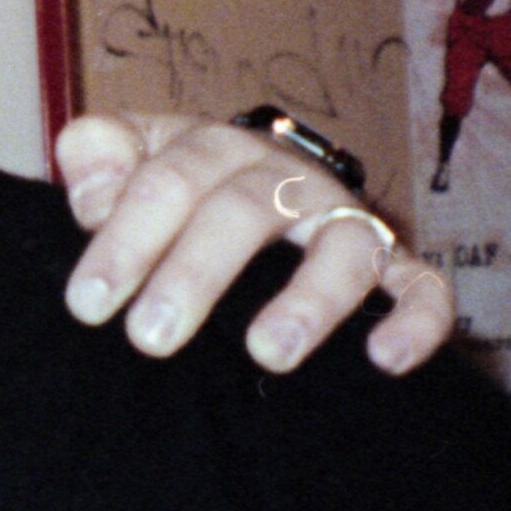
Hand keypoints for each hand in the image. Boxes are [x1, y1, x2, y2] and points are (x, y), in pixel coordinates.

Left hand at [55, 112, 454, 375]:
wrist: (262, 183)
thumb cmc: (180, 188)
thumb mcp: (129, 156)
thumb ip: (98, 156)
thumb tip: (93, 192)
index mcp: (215, 149)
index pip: (167, 182)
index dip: (125, 240)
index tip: (88, 303)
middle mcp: (286, 177)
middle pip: (245, 212)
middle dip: (197, 275)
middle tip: (151, 338)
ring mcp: (345, 218)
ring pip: (343, 245)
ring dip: (310, 298)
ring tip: (270, 353)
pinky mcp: (397, 264)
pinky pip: (423, 286)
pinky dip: (415, 319)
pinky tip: (384, 361)